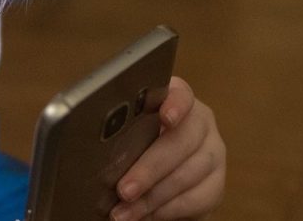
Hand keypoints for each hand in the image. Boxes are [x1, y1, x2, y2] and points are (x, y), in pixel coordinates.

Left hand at [111, 77, 225, 219]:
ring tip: (125, 212)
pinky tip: (147, 215)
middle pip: (182, 141)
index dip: (176, 104)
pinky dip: (169, 210)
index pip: (181, 94)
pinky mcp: (216, 183)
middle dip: (150, 169)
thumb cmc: (129, 146)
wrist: (153, 175)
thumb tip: (86, 141)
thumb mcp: (120, 133)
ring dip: (153, 197)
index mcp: (175, 101)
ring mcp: (212, 153)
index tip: (166, 117)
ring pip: (190, 173)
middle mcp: (199, 123)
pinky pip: (199, 198)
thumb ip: (113, 132)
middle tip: (124, 190)